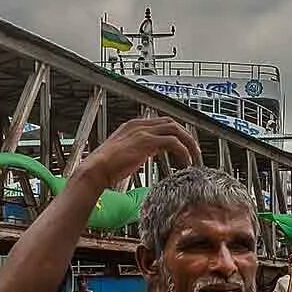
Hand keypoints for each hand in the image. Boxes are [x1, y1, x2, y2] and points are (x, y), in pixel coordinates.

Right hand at [76, 115, 197, 187]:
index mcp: (133, 125)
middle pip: (171, 123)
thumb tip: (146, 154)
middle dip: (186, 136)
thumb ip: (137, 149)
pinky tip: (185, 163)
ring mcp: (143, 131)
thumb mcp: (124, 153)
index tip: (184, 144)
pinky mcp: (147, 142)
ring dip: (188, 143)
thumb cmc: (106, 167)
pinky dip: (183, 151)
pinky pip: (173, 142)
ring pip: (176, 130)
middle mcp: (139, 125)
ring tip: (194, 157)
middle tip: (194, 150)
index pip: (161, 122)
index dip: (176, 132)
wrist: (96, 169)